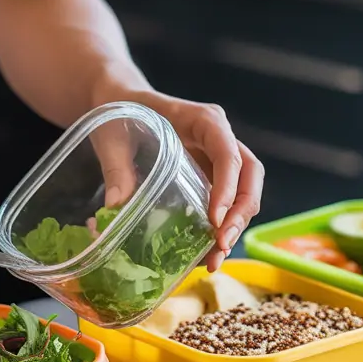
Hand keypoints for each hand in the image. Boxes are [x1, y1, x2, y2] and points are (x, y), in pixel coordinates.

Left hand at [113, 93, 262, 271]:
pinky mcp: (210, 177)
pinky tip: (206, 254)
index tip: (214, 219)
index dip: (227, 187)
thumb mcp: (113, 137)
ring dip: (234, 227)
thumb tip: (118, 209)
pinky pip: (227, 203)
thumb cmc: (119, 112)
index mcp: (203, 120)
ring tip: (214, 260)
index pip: (228, 153)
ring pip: (244, 193)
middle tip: (221, 244)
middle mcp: (219, 138)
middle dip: (241, 213)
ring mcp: (217, 159)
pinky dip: (220, 229)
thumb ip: (117, 169)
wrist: (120, 101)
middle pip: (249, 175)